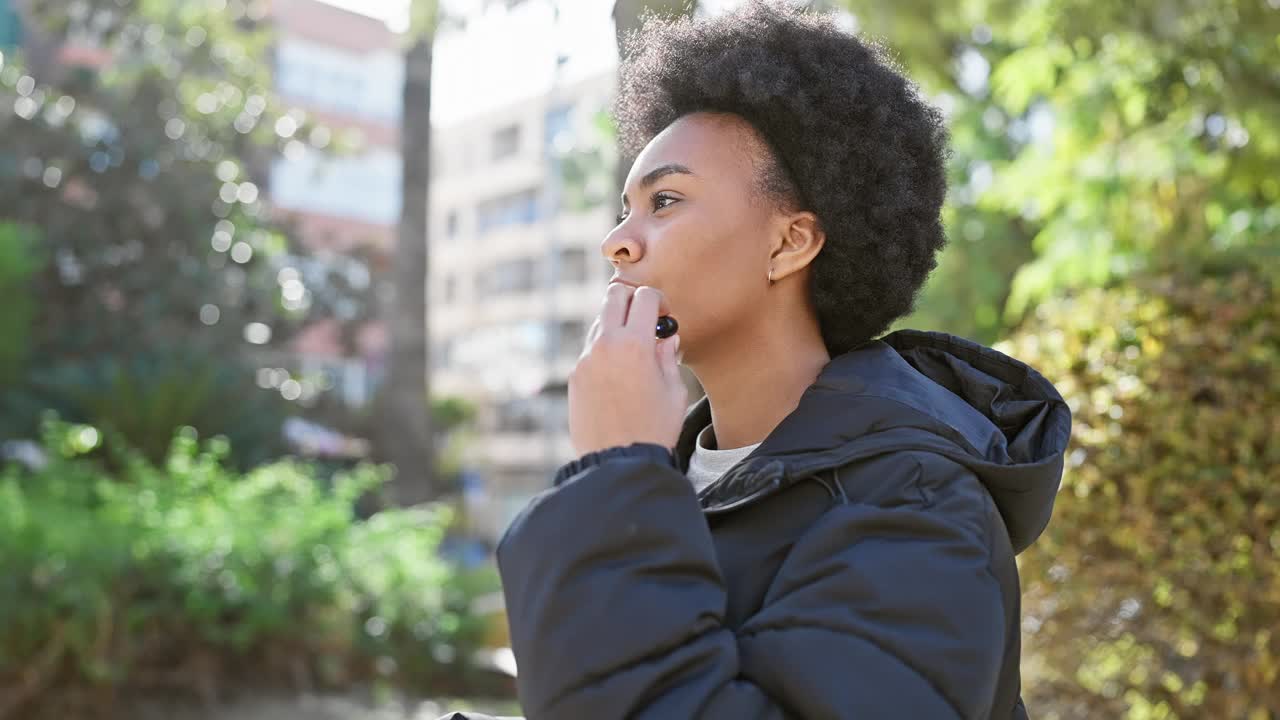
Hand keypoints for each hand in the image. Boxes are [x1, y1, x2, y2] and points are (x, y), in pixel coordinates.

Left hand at [568, 283, 687, 457]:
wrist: (619, 462)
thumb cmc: (654, 429)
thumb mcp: (674, 391)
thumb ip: (668, 356)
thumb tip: (665, 337)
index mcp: (635, 344)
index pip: (644, 296)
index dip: (658, 300)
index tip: (663, 316)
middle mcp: (605, 345)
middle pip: (613, 295)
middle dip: (631, 299)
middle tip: (644, 319)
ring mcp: (585, 359)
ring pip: (599, 323)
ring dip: (616, 326)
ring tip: (632, 354)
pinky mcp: (574, 376)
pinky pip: (590, 350)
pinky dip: (604, 351)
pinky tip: (618, 375)